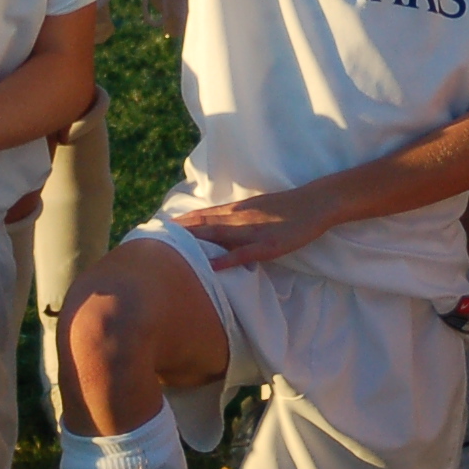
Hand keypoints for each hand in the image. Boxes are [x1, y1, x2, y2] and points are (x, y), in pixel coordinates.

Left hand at [170, 185, 336, 271]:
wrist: (315, 203)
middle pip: (203, 224)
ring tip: (172, 249)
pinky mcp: (267, 245)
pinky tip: (211, 266)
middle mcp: (240, 218)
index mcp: (238, 210)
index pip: (203, 214)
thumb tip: (218, 225)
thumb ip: (237, 217)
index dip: (182, 221)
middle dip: (180, 232)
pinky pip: (243, 254)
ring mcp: (253, 232)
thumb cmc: (287, 207)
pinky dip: (225, 260)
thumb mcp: (258, 208)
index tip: (159, 227)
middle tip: (154, 239)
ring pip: (218, 236)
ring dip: (195, 242)